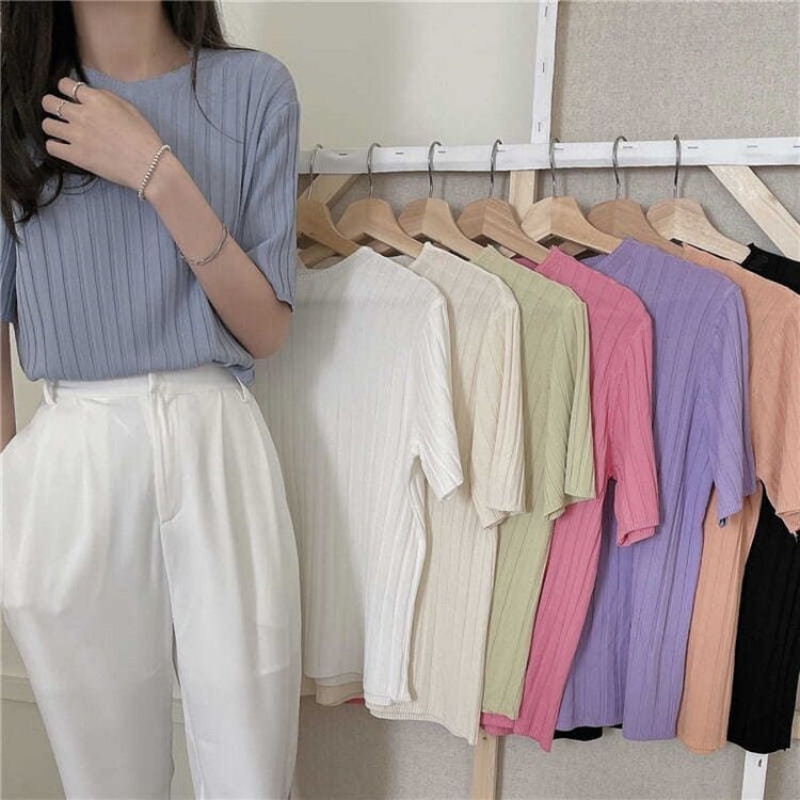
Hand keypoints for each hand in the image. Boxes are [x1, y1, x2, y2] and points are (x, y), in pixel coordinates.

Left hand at [41, 76, 164, 191]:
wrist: (150, 167)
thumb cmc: (145, 139)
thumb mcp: (130, 109)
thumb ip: (106, 98)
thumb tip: (89, 95)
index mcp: (97, 100)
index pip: (64, 84)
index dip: (66, 90)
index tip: (70, 98)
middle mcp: (83, 114)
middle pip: (49, 102)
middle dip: (53, 106)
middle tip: (61, 114)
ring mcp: (77, 135)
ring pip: (46, 124)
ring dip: (53, 127)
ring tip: (63, 133)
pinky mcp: (76, 156)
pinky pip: (50, 147)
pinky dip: (55, 146)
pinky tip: (65, 148)